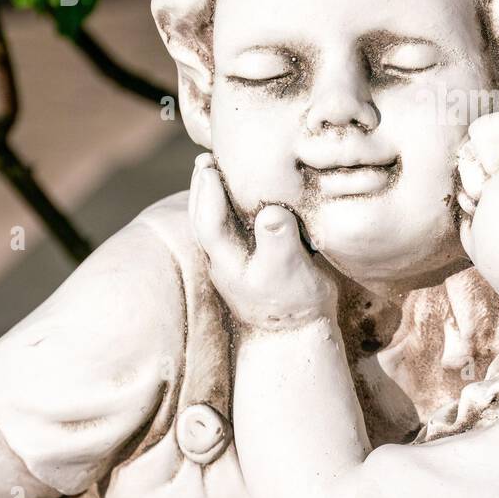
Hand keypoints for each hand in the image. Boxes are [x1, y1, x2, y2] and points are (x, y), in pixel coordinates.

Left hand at [189, 153, 337, 331]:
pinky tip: (241, 199)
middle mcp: (223, 260)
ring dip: (213, 197)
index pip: (208, 219)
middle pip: (203, 219)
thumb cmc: (295, 304)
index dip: (207, 191)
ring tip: (214, 170)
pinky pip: (231, 231)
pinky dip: (230, 209)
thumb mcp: (290, 272)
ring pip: (214, 225)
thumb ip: (278, 242)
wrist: (296, 339)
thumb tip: (271, 213)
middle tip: (205, 158)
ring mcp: (233, 264)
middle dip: (203, 188)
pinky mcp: (248, 265)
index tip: (207, 163)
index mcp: (227, 259)